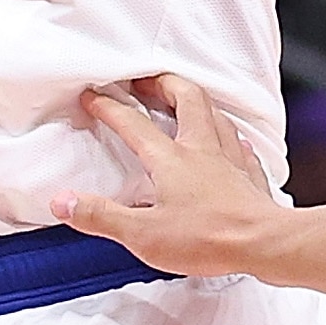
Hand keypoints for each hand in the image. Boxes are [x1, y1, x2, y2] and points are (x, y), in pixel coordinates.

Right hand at [52, 74, 282, 277]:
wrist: (262, 243)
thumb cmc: (206, 238)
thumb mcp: (142, 234)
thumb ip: (101, 216)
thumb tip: (63, 201)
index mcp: (171, 158)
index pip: (134, 124)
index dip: (110, 107)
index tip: (93, 95)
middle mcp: (201, 148)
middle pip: (185, 97)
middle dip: (162, 83)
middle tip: (145, 82)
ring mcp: (229, 158)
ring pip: (214, 113)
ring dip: (196, 100)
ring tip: (185, 99)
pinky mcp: (249, 174)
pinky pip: (239, 142)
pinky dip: (228, 134)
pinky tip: (229, 140)